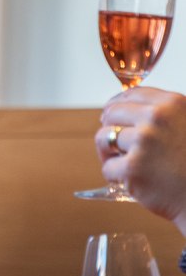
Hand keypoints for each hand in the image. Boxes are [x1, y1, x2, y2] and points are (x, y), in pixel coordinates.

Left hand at [100, 87, 185, 235]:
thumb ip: (166, 114)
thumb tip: (127, 105)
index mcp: (172, 104)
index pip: (132, 94)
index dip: (117, 105)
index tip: (112, 115)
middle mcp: (156, 118)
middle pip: (111, 113)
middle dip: (109, 127)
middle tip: (114, 143)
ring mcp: (143, 142)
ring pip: (103, 138)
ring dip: (108, 152)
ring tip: (123, 163)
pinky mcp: (132, 168)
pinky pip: (107, 167)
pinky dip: (116, 176)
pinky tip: (132, 180)